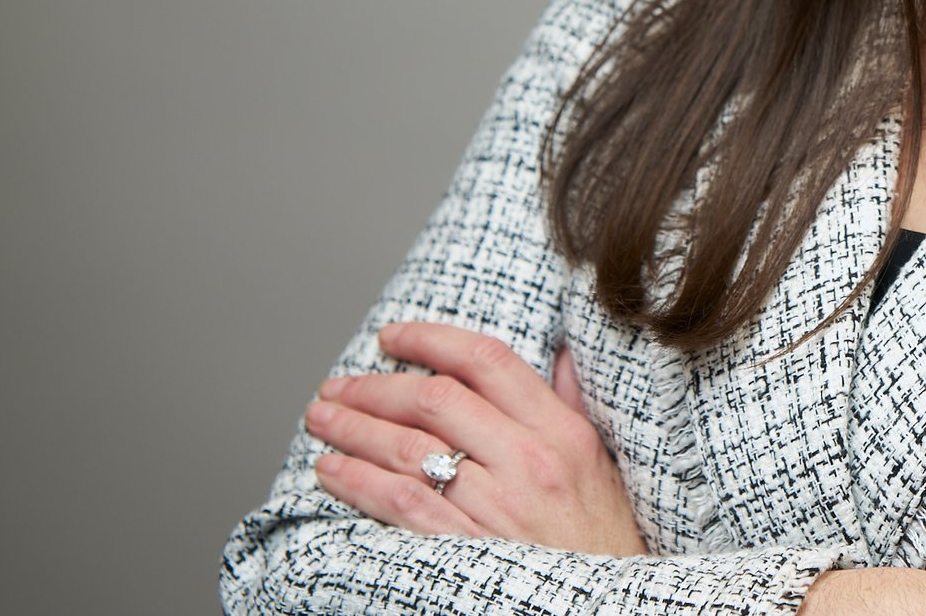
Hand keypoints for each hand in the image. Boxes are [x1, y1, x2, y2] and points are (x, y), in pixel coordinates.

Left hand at [305, 321, 647, 556]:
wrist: (602, 609)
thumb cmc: (600, 537)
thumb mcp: (599, 462)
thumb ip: (572, 402)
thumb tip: (556, 351)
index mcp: (561, 431)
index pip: (487, 361)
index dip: (430, 340)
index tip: (393, 337)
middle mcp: (529, 461)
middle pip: (436, 399)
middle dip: (375, 387)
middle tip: (339, 385)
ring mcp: (496, 505)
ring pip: (409, 449)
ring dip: (354, 429)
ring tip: (322, 419)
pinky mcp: (467, 546)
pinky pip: (400, 503)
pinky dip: (358, 480)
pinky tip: (332, 469)